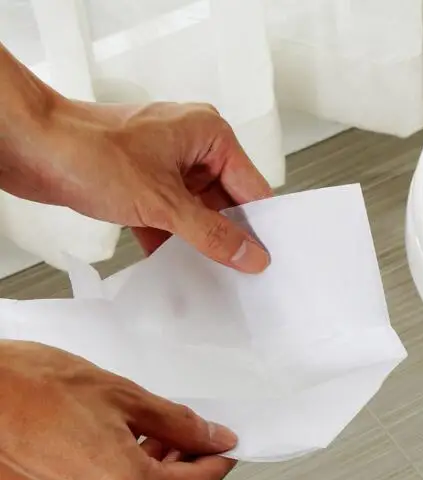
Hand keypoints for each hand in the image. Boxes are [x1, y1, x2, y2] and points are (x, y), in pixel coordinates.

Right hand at [0, 340, 236, 479]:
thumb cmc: (36, 388)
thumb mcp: (126, 396)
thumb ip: (178, 423)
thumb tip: (212, 437)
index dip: (217, 465)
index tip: (226, 449)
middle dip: (186, 462)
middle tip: (195, 433)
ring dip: (154, 468)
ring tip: (158, 433)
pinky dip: (123, 476)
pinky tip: (123, 446)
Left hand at [2, 98, 271, 271]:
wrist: (31, 147)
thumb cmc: (86, 149)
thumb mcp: (163, 202)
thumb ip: (212, 233)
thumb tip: (249, 254)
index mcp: (208, 135)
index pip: (251, 187)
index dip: (258, 225)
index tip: (262, 258)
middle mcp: (192, 146)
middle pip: (225, 202)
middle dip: (225, 237)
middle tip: (236, 272)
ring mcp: (167, 165)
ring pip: (197, 212)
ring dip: (197, 241)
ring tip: (205, 272)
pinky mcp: (147, 182)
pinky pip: (172, 215)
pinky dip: (171, 240)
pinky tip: (172, 265)